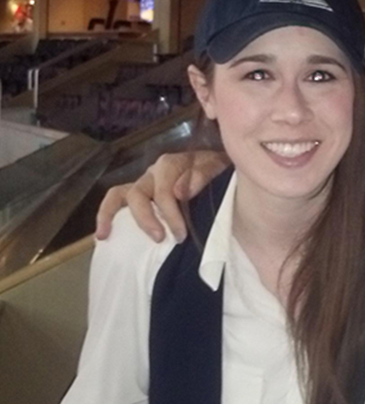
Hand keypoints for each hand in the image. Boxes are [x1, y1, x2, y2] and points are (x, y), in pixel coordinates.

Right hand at [95, 150, 229, 242]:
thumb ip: (204, 175)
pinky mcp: (138, 194)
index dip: (170, 214)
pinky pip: (116, 199)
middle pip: (140, 193)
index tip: (181, 235)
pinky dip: (106, 215)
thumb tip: (180, 192)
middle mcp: (154, 172)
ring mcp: (144, 182)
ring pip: (122, 194)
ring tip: (107, 236)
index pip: (164, 190)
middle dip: (148, 219)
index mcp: (173, 164)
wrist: (224, 176)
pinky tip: (102, 235)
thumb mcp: (220, 169)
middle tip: (161, 239)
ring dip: (113, 215)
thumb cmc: (220, 174)